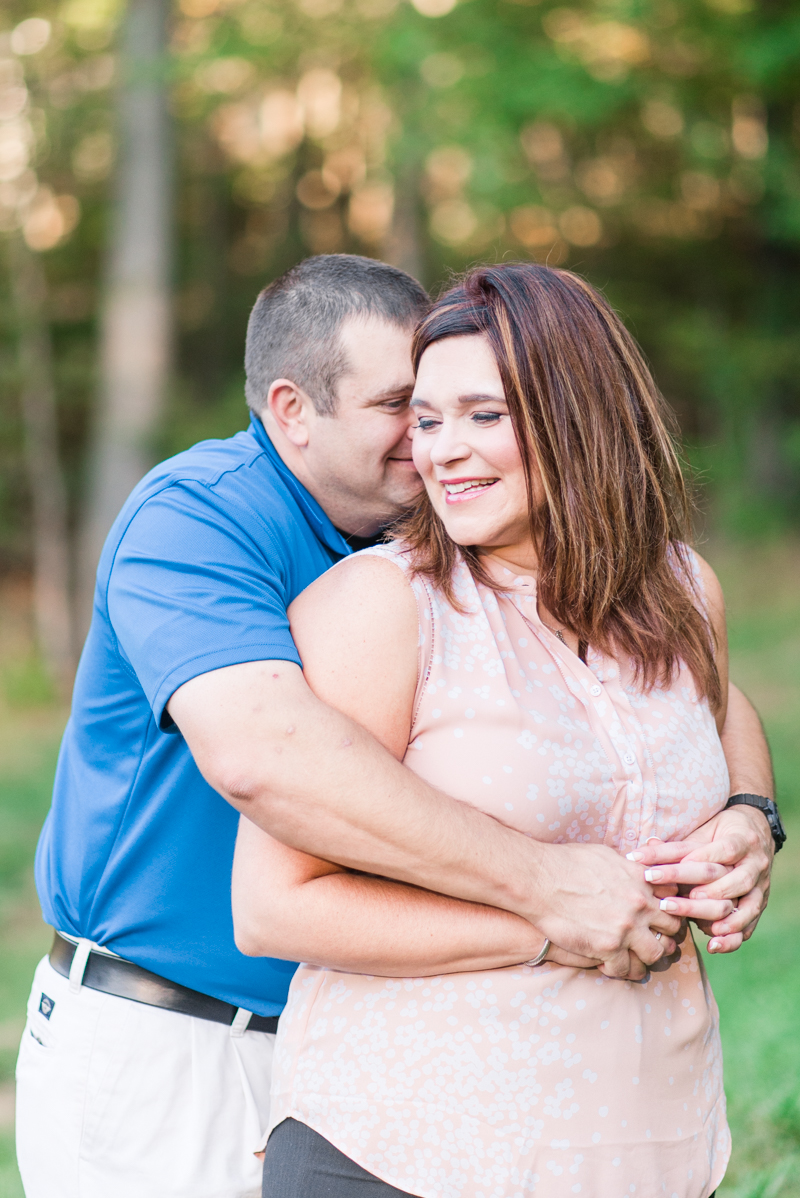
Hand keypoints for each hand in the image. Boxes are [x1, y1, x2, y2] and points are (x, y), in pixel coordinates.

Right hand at [531, 842, 680, 979]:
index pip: (675, 899)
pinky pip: (626, 969)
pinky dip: (622, 970)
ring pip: (655, 954)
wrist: (540, 879)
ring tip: (637, 960)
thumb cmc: (568, 862)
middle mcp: (640, 905)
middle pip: (671, 930)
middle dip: (665, 937)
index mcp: (642, 880)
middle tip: (655, 942)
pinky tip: (612, 966)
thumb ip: (629, 867)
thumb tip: (639, 868)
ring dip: (647, 958)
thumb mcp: (607, 855)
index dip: (670, 910)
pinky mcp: (608, 947)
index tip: (661, 916)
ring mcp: (626, 928)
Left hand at [626, 805, 773, 953]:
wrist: (758, 836)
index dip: (694, 860)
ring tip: (690, 923)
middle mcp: (754, 865)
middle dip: (699, 891)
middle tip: (667, 902)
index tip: (657, 872)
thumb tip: (648, 842)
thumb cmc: (719, 836)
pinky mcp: (758, 906)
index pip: (721, 850)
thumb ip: (679, 845)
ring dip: (713, 914)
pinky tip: (713, 944)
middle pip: (729, 879)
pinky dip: (732, 937)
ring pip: (743, 904)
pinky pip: (749, 925)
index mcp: (742, 841)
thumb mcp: (703, 834)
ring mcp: (760, 887)